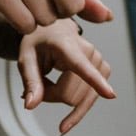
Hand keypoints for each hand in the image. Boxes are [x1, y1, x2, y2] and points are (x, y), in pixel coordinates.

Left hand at [17, 18, 112, 134]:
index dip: (95, 81)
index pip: (81, 66)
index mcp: (65, 44)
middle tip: (39, 82)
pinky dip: (76, 105)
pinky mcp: (104, 69)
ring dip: (62, 99)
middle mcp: (87, 50)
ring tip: (49, 84)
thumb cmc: (38, 41)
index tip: (110, 94)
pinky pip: (91, 98)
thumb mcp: (25, 57)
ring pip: (80, 100)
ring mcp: (98, 59)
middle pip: (70, 96)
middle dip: (52, 96)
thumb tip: (30, 105)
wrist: (52, 30)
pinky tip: (65, 103)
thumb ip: (30, 81)